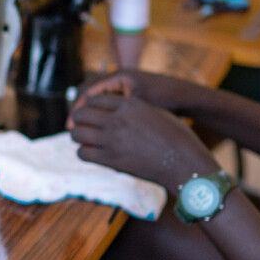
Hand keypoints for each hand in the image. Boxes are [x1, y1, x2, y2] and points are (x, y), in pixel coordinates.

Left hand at [68, 91, 220, 189]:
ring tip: (87, 139)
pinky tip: (93, 152)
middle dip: (80, 119)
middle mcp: (117, 120)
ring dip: (79, 135)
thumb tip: (117, 112)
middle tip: (84, 125)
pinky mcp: (110, 160)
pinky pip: (83, 153)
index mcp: (129, 104)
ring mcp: (112, 140)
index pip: (95, 99)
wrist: (182, 161)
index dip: (91, 105)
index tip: (92, 112)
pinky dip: (84, 152)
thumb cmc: (175, 136)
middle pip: (81, 114)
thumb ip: (133, 109)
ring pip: (77, 134)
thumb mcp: (154, 112)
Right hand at [71, 68, 200, 116]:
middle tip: (72, 129)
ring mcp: (123, 84)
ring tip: (83, 132)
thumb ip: (115, 115)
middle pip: (88, 93)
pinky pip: (107, 102)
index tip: (71, 126)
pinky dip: (101, 114)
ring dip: (89, 114)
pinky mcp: (129, 92)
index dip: (77, 110)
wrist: (187, 96)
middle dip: (79, 111)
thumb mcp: (138, 109)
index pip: (87, 91)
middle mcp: (118, 77)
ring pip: (97, 100)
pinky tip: (99, 128)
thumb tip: (91, 127)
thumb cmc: (165, 100)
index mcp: (119, 76)